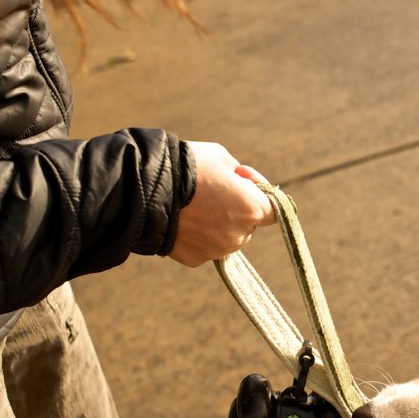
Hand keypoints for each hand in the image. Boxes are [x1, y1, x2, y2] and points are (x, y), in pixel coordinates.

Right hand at [169, 141, 276, 266]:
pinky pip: (204, 247)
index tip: (244, 183)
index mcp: (251, 209)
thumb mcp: (221, 158)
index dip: (261, 196)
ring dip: (217, 225)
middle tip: (211, 190)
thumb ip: (240, 176)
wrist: (144, 190)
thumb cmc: (187, 166)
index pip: (274, 211)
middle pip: (248, 225)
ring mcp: (217, 251)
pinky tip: (182, 219)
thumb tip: (244, 184)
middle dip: (236, 210)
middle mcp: (239, 236)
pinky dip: (197, 236)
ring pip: (226, 238)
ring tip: (192, 205)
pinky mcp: (195, 260)